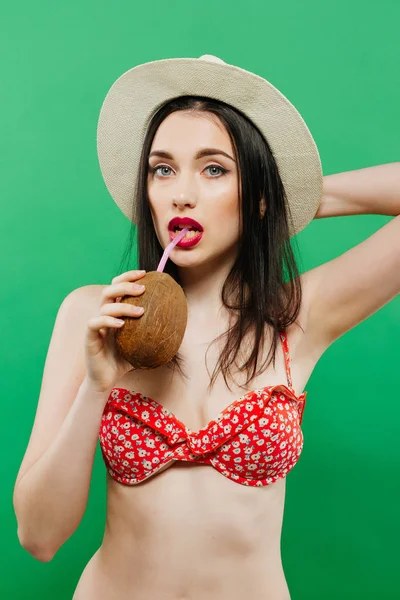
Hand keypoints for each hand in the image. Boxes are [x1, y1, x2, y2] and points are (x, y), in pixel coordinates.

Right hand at [84, 270, 145, 391]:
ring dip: (123, 305)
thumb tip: (180, 323)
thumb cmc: (124, 360)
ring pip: (104, 305)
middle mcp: (104, 315)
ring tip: (141, 311)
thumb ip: (155, 331)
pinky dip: (107, 320)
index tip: (145, 274)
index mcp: (115, 312)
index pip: (117, 287)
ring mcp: (96, 325)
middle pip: (109, 290)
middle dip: (126, 285)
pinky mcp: (89, 337)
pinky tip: (121, 325)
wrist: (106, 379)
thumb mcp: (143, 343)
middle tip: (143, 288)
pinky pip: (94, 323)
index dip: (128, 277)